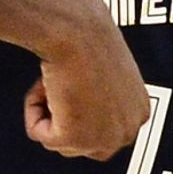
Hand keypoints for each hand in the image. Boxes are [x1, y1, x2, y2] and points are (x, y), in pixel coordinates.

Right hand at [25, 3, 148, 160]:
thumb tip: (82, 108)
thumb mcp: (109, 73)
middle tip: (62, 83)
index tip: (76, 85)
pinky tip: (47, 84)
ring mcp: (101, 139)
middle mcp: (127, 132)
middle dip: (64, 117)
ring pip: (58, 140)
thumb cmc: (89, 38)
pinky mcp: (73, 139)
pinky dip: (33, 110)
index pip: (103, 133)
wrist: (77, 29)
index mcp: (139, 114)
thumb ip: (102, 98)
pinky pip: (39, 134)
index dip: (80, 110)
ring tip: (57, 80)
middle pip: (81, 144)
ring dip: (48, 110)